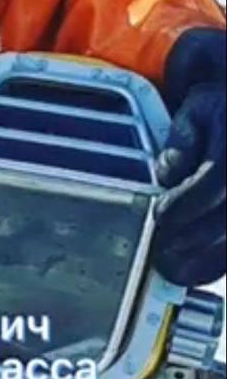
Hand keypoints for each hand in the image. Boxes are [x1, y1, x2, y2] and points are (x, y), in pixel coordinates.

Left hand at [152, 28, 225, 286]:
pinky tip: (195, 271)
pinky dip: (218, 261)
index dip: (188, 202)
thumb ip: (182, 140)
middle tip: (161, 256)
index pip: (218, 180)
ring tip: (174, 271)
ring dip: (208, 259)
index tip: (160, 216)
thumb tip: (167, 173)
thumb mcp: (198, 110)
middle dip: (195, 239)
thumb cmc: (218, 107)